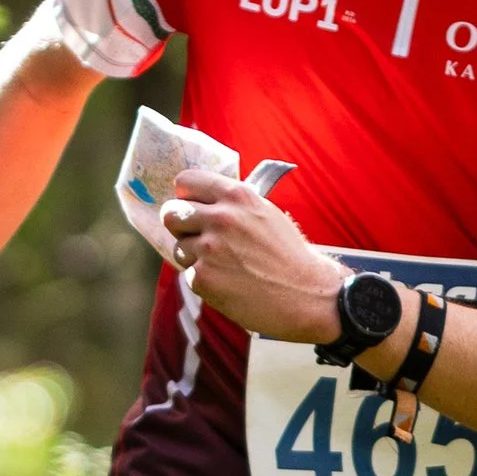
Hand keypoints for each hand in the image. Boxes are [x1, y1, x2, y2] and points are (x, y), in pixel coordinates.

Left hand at [160, 173, 342, 341]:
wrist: (306, 294)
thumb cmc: (288, 254)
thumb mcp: (264, 212)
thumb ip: (232, 203)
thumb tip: (199, 201)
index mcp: (237, 195)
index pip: (186, 181)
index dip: (186, 197)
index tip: (191, 207)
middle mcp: (221, 218)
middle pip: (171, 214)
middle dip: (180, 226)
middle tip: (196, 237)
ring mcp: (210, 248)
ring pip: (179, 247)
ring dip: (194, 257)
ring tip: (224, 265)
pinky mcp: (203, 278)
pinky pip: (189, 274)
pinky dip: (204, 281)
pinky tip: (228, 283)